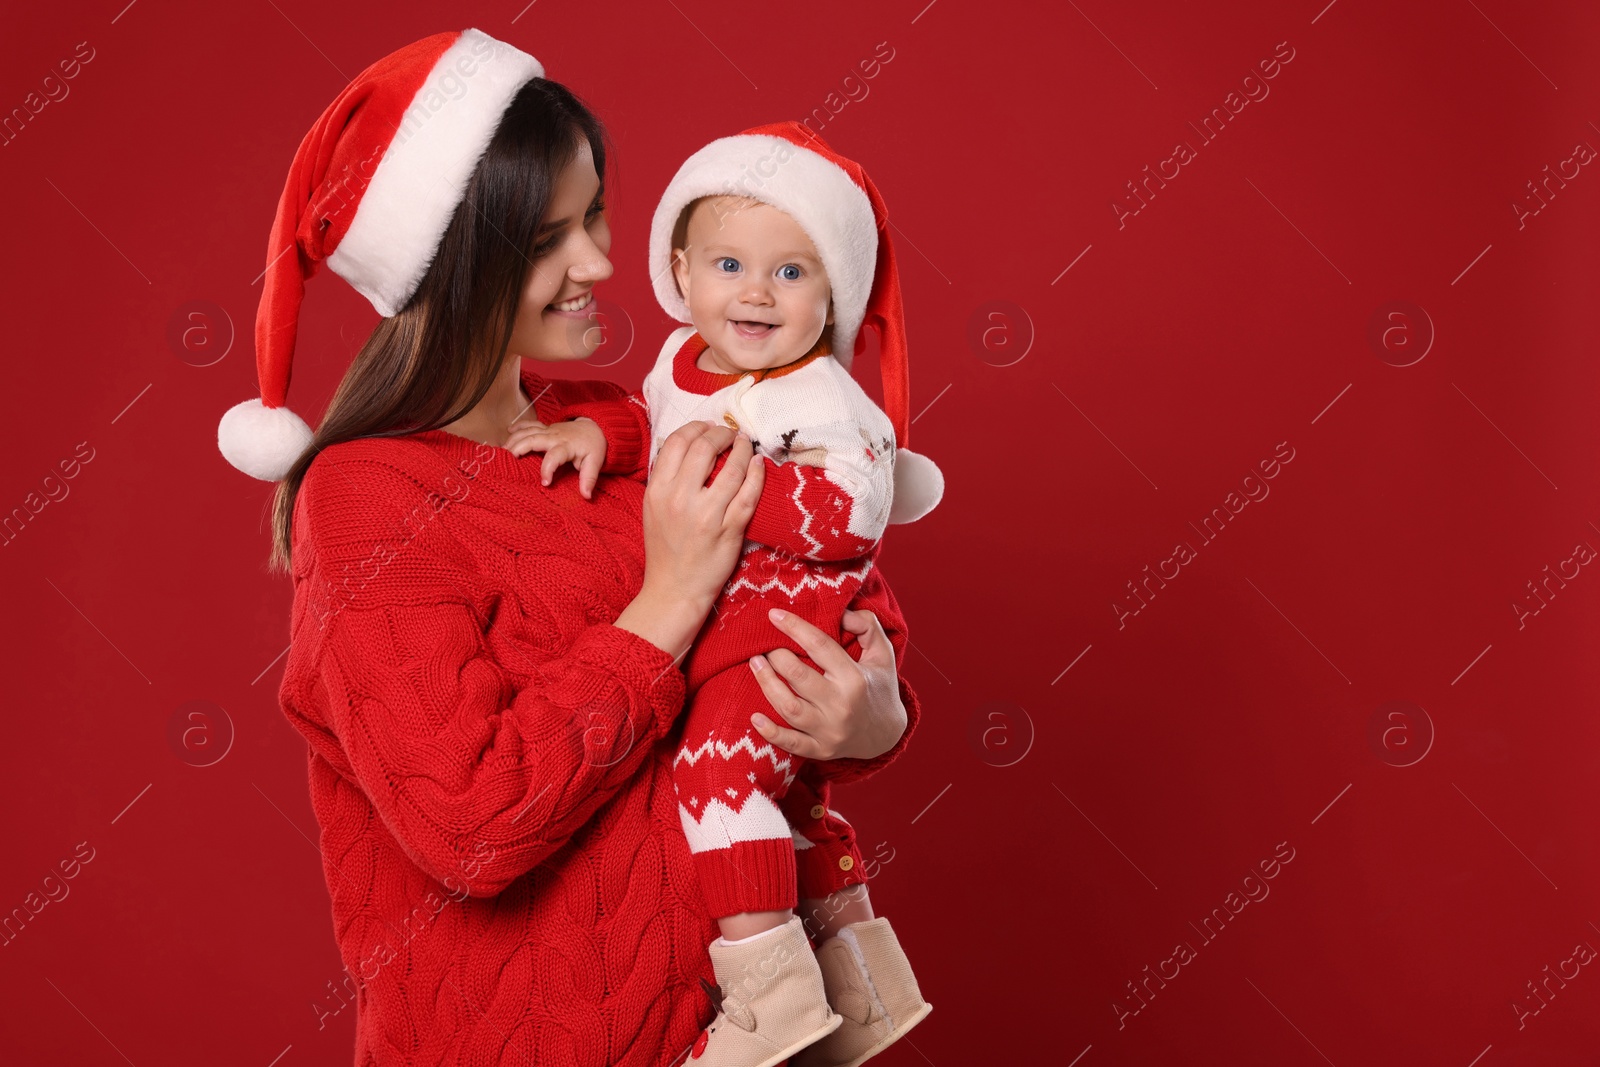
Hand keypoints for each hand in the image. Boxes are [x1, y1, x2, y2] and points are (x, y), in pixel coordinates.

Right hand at [506, 416, 607, 498]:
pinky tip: (508, 431)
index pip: (554, 456)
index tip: (545, 483)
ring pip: (528, 431)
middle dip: (519, 449)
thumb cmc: (593, 447)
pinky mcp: (545, 428)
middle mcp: (555, 436)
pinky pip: (530, 424)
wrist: (595, 427)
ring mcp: (548, 430)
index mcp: (566, 446)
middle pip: (533, 439)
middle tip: (508, 462)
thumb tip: (586, 496)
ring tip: (502, 452)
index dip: (547, 469)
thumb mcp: (595, 462)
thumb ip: (589, 478)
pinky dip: (518, 426)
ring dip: (514, 439)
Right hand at [613, 421, 764, 658]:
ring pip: (732, 468)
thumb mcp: (653, 508)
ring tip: (747, 445)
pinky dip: (757, 474)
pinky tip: (759, 465)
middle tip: (731, 435)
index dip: (697, 427)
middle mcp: (679, 498)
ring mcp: (707, 514)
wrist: (674, 590)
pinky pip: (749, 494)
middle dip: (722, 434)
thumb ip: (667, 478)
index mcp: (658, 490)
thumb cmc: (665, 548)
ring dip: (743, 450)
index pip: (677, 442)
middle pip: (705, 447)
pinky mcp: (729, 530)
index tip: (709, 428)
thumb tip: (689, 446)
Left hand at [746, 607, 906, 761]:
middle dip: (776, 656)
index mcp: (855, 678)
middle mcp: (841, 705)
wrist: (886, 735)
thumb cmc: (879, 687)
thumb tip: (842, 612)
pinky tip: (755, 717)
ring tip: (755, 664)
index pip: (820, 646)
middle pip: (798, 676)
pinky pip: (790, 744)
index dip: (794, 627)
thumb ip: (867, 626)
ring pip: (789, 708)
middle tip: (764, 645)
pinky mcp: (820, 750)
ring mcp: (829, 731)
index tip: (773, 614)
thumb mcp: (882, 654)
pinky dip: (770, 733)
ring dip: (766, 684)